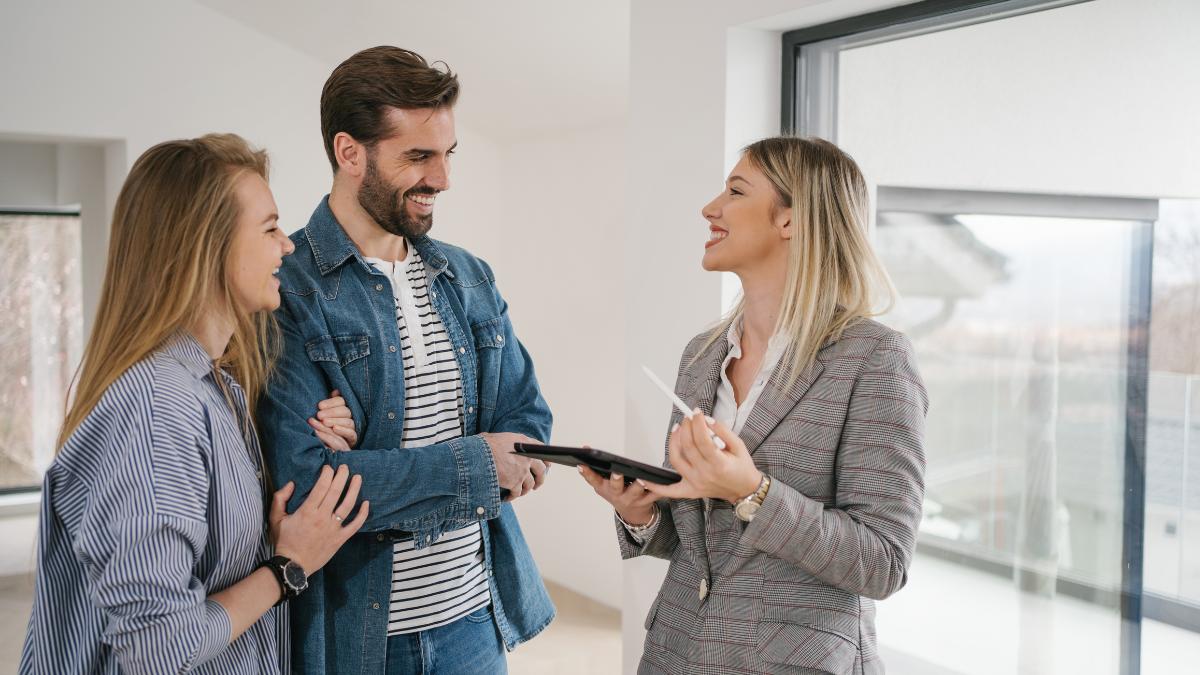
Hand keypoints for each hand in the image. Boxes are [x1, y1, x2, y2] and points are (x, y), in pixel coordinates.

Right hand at [269, 465, 368, 572]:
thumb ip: (280, 498)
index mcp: (307, 511)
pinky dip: (362, 514)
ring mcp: (333, 528)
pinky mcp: (340, 539)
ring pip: (348, 505)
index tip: (328, 467)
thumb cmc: (284, 541)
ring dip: (354, 490)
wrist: (292, 566)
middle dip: (341, 476)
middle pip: (336, 492)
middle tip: (345, 467)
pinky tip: (367, 503)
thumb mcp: (275, 519)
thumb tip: (291, 483)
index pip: (321, 487)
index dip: (327, 474)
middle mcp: (322, 518)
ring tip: (358, 478)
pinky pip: (355, 525)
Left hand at [310, 389, 356, 450]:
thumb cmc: (328, 424)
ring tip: (324, 422)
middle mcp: (353, 416)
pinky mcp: (354, 438)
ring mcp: (354, 427)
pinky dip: (343, 430)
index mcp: (346, 406)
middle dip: (331, 412)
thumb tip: (336, 392)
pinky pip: (351, 434)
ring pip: (348, 422)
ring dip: (336, 421)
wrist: (331, 444)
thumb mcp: (328, 412)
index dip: (331, 402)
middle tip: (319, 415)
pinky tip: (334, 429)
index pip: (342, 401)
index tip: (319, 406)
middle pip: (345, 411)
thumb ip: (332, 402)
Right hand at [479, 432, 547, 500]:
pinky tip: (508, 497)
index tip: (548, 466)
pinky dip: (513, 496)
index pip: (542, 450)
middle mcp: (527, 456)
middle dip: (540, 479)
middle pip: (541, 471)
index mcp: (525, 443)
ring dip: (525, 490)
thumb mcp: (501, 437)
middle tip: (536, 485)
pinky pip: (517, 493)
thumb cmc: (486, 445)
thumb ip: (510, 442)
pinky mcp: (515, 482)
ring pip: (530, 484)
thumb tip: (505, 445)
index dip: (546, 460)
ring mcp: (523, 470)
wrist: (479, 455)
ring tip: (520, 492)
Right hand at [577, 453, 657, 525]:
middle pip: (615, 487)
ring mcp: (632, 499)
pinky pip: (654, 494)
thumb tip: (585, 447)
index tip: (582, 464)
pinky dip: (660, 489)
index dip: (587, 473)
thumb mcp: (602, 483)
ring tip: (642, 478)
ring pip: (636, 491)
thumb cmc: (617, 493)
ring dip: (638, 485)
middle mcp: (617, 495)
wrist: (632, 514)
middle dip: (615, 479)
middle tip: (616, 471)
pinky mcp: (646, 501)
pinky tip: (663, 481)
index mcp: (604, 488)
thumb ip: (594, 467)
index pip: (593, 480)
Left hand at [640, 411, 761, 502]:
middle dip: (686, 428)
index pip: (702, 439)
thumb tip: (707, 420)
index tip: (696, 412)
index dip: (697, 423)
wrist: (745, 490)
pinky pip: (669, 490)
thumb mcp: (739, 445)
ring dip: (673, 442)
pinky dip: (655, 486)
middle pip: (687, 446)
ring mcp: (695, 484)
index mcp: (719, 464)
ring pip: (676, 460)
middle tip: (688, 418)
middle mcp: (705, 474)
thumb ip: (723, 431)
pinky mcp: (690, 491)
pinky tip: (644, 479)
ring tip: (677, 429)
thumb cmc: (742, 468)